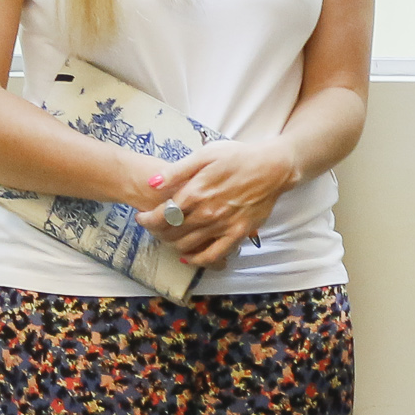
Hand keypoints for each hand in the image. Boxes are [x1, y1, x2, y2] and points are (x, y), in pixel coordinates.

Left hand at [137, 139, 295, 267]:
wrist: (272, 168)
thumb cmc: (238, 157)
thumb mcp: (205, 154)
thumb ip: (177, 170)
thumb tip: (151, 183)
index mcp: (196, 191)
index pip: (162, 214)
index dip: (147, 219)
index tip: (141, 218)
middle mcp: (207, 212)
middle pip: (171, 232)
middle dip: (156, 232)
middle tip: (153, 228)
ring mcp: (222, 225)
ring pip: (188, 245)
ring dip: (172, 244)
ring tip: (168, 237)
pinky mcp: (237, 234)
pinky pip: (213, 255)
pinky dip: (197, 259)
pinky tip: (188, 256)